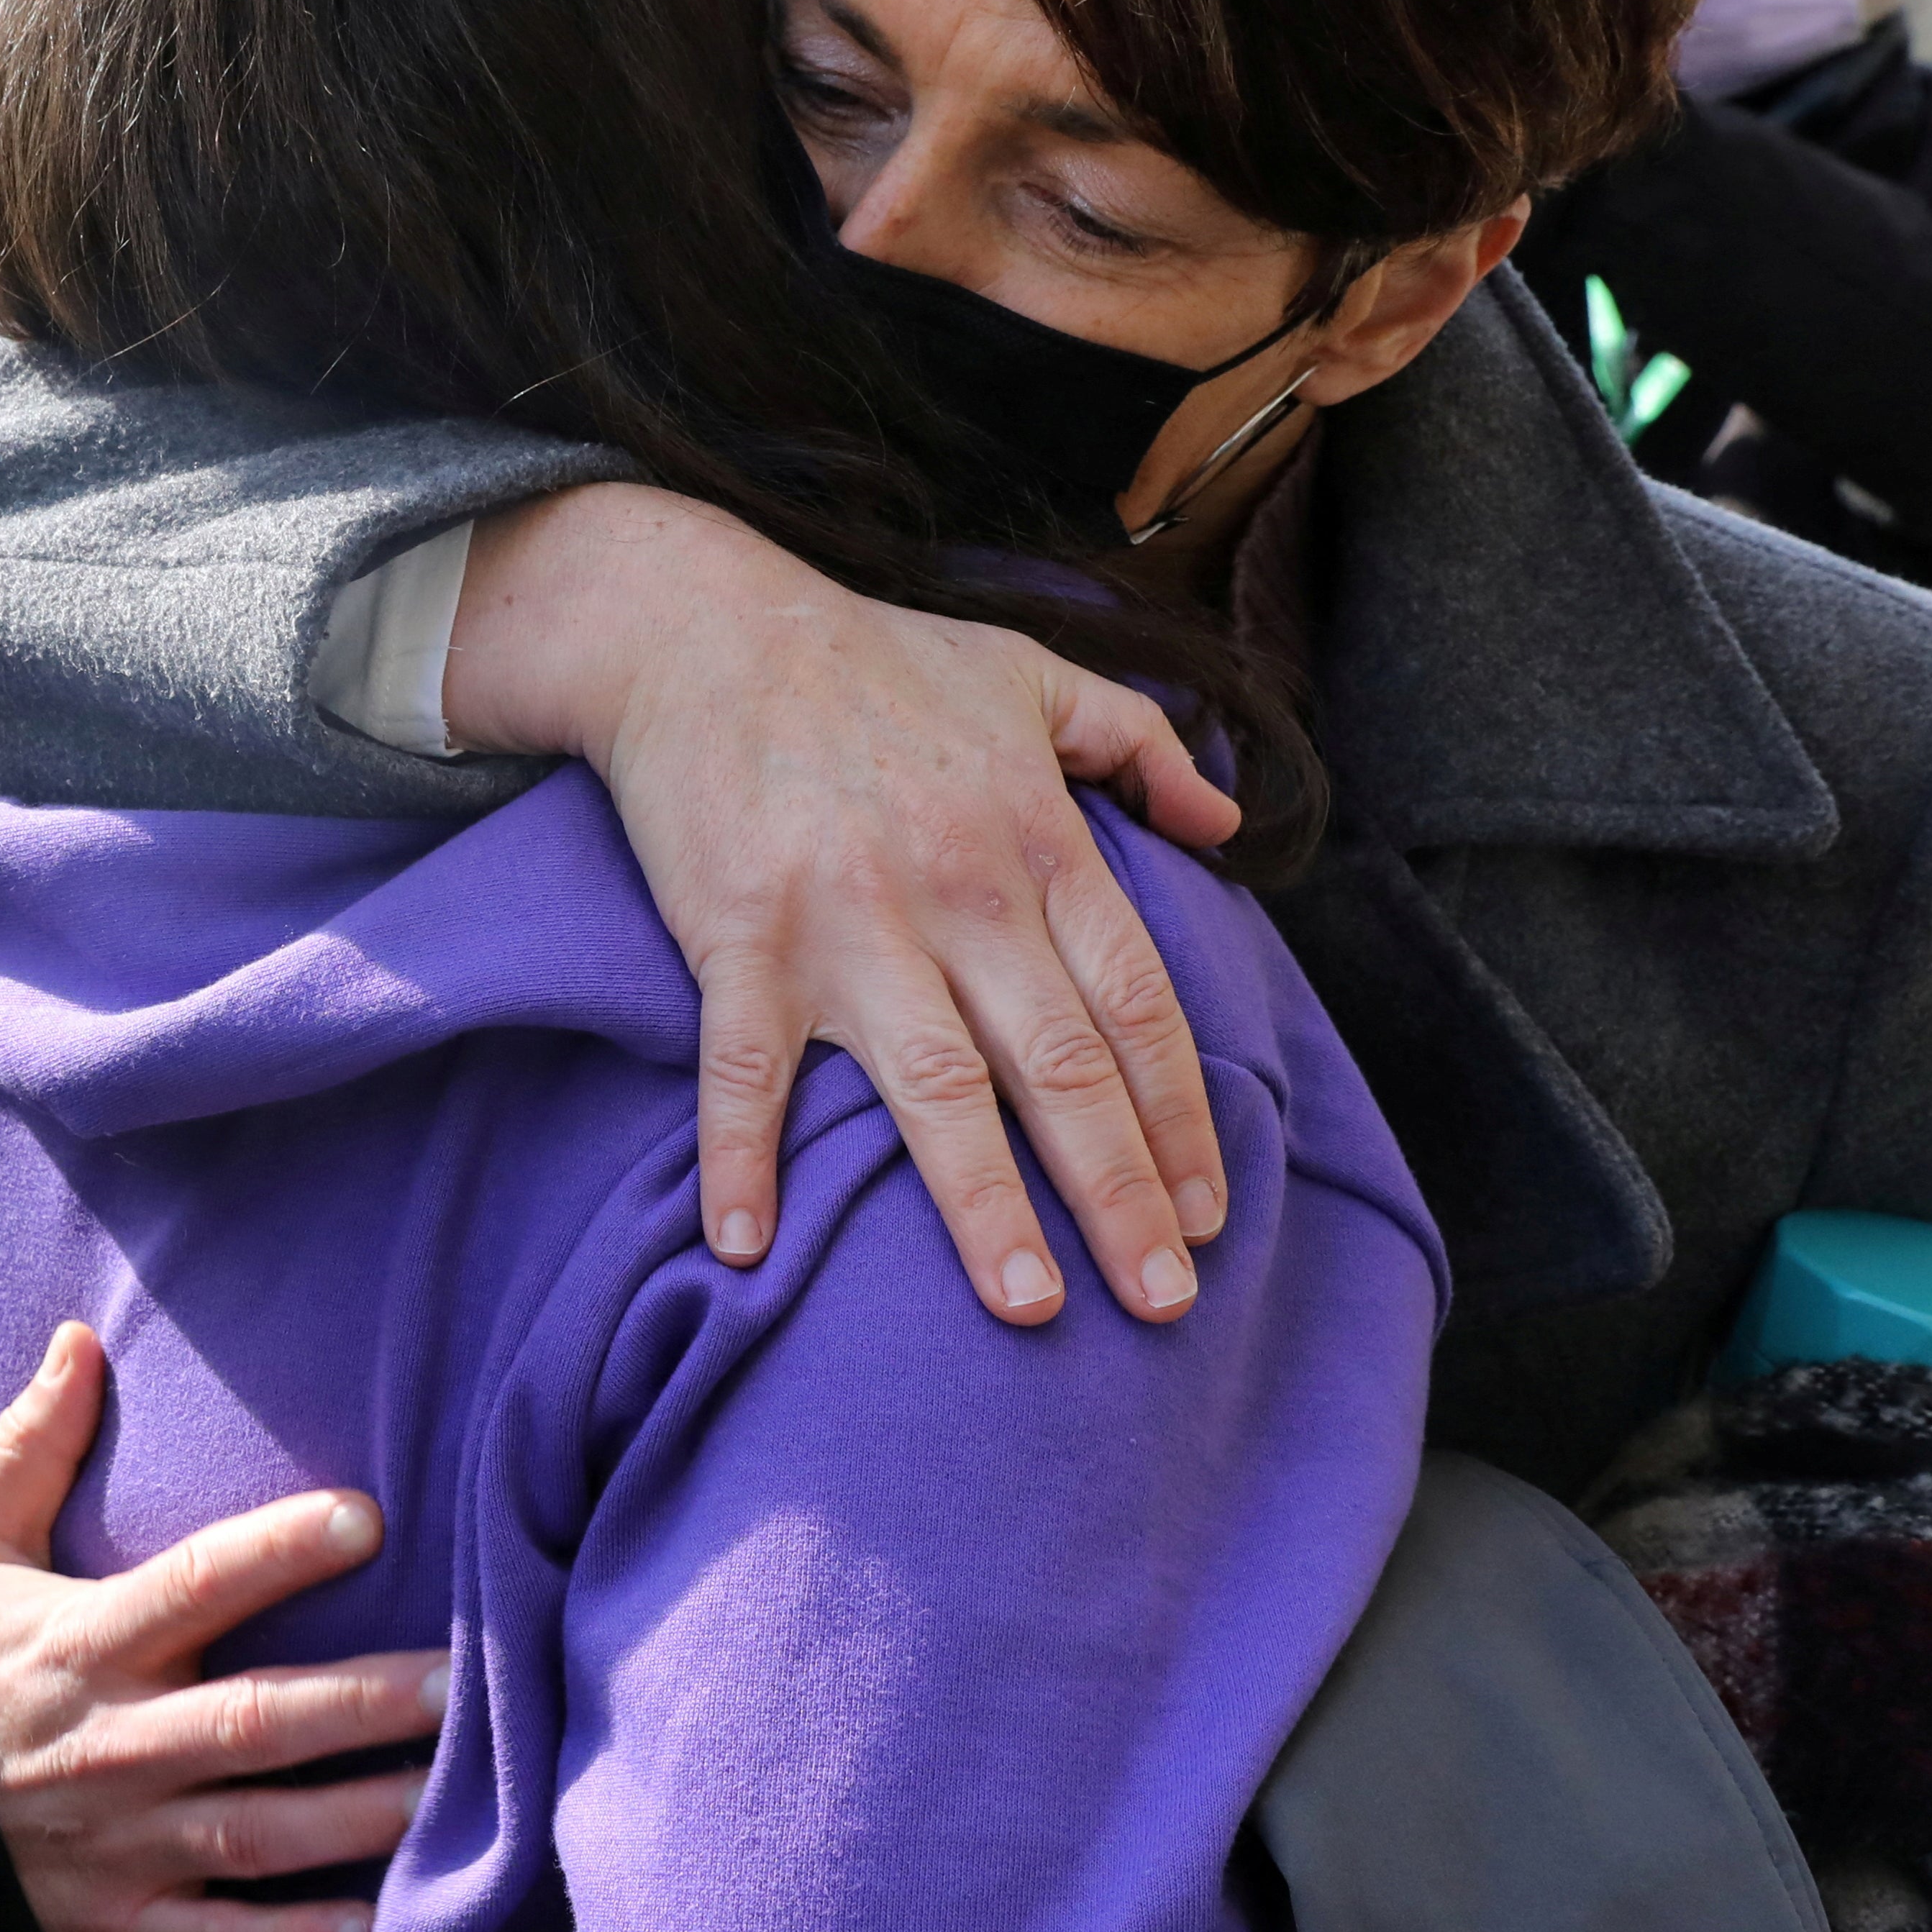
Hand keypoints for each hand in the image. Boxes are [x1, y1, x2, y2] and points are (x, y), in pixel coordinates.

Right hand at [0, 1324, 442, 1931]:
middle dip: (360, 1704)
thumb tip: (78, 1340)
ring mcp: (115, 1848)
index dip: (279, 1550)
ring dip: (355, 1819)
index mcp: (80, 1645)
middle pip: (252, 1721)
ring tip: (450, 1791)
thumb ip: (31, 1450)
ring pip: (255, 1834)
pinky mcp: (115, 1931)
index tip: (367, 1517)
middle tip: (459, 1680)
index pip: (193, 1584)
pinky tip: (370, 1927)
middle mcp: (109, 1747)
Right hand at [442, 487, 1235, 1328]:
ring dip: (984, 1203)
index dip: (1181, 1113)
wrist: (705, 627)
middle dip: (1121, 1191)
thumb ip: (1140, 742)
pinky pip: (745, 1067)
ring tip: (1030, 1304)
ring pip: (935, 1086)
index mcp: (1037, 842)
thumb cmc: (874, 659)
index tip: (1212, 1209)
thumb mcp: (1031, 674)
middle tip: (1166, 1302)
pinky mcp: (741, 935)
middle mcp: (960, 893)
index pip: (1136, 1003)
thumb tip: (1226, 817)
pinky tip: (749, 1246)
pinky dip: (743, 1157)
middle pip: (1060, 1066)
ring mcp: (847, 921)